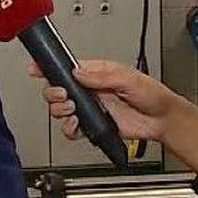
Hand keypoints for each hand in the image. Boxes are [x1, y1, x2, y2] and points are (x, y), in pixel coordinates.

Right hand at [31, 59, 183, 141]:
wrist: (161, 119)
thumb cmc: (151, 94)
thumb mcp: (129, 78)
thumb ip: (102, 76)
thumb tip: (79, 72)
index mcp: (96, 73)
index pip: (67, 68)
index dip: (49, 68)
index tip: (37, 69)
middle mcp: (90, 90)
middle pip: (58, 89)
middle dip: (54, 93)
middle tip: (64, 95)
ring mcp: (90, 108)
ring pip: (61, 109)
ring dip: (61, 110)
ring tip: (73, 109)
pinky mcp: (93, 125)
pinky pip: (72, 128)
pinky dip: (70, 128)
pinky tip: (77, 124)